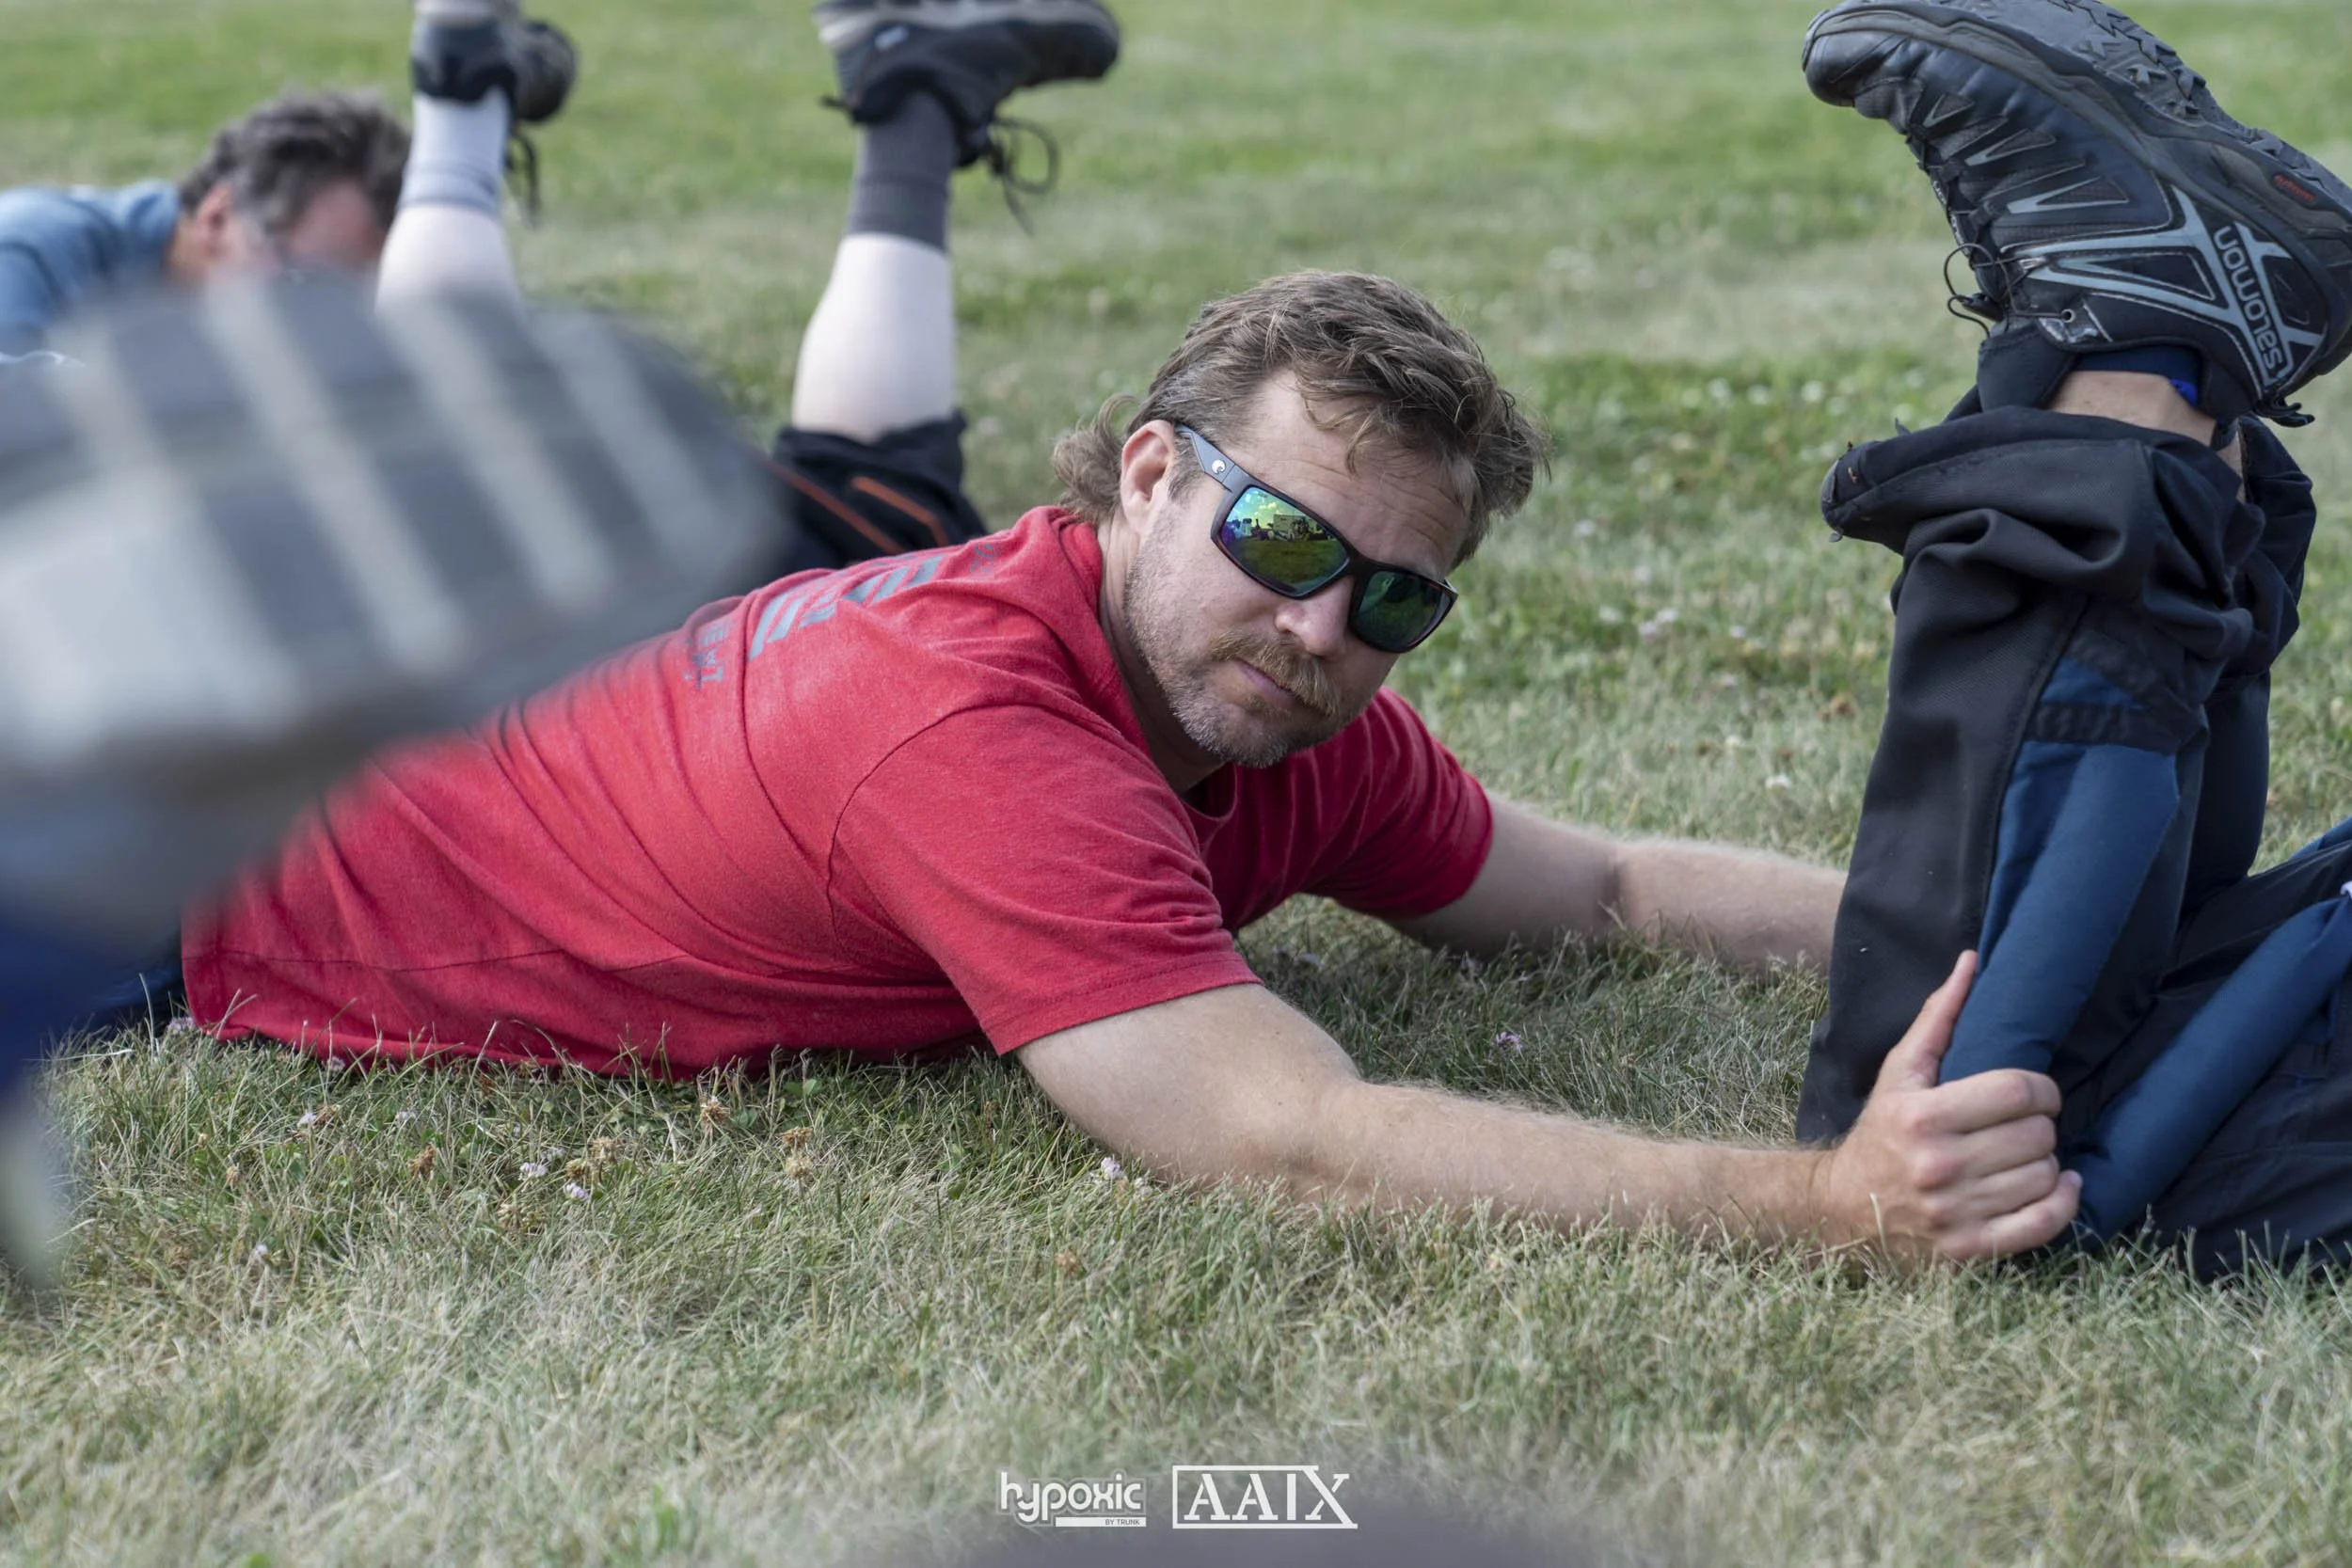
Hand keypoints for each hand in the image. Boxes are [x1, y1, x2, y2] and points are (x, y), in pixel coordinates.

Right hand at [1816, 951, 2080, 1262]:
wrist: (1841, 1210)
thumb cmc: (1879, 1133)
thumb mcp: (1900, 1072)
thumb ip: (1938, 1018)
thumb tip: (1972, 962)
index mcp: (1922, 1117)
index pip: (2019, 1093)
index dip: (2042, 1089)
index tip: (2036, 1093)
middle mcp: (1938, 1167)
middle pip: (2037, 1136)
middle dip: (2041, 1126)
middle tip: (2026, 1125)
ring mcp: (1955, 1213)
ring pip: (2044, 1176)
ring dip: (2046, 1163)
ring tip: (2026, 1156)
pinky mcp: (1969, 1250)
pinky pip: (2044, 1223)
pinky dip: (2064, 1202)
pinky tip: (2058, 1184)